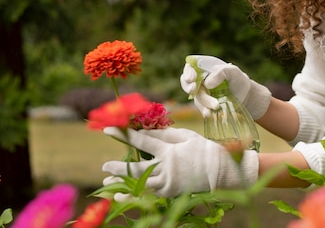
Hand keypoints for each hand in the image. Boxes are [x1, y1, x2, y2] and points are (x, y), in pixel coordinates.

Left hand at [101, 127, 258, 197]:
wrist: (221, 170)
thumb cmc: (203, 149)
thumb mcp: (185, 136)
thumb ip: (164, 134)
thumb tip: (145, 130)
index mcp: (169, 151)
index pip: (141, 141)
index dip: (124, 135)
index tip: (108, 130)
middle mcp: (166, 168)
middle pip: (136, 169)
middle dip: (118, 168)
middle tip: (104, 167)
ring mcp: (168, 183)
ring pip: (139, 185)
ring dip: (122, 184)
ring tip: (107, 183)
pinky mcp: (171, 192)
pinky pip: (149, 193)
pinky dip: (134, 194)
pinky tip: (122, 194)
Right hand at [180, 55, 271, 118]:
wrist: (245, 97)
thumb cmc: (239, 80)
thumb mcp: (233, 71)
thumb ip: (220, 72)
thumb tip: (207, 84)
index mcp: (205, 68)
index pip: (190, 67)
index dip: (188, 72)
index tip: (192, 79)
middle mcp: (200, 80)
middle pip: (187, 82)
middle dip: (188, 87)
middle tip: (194, 90)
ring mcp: (202, 92)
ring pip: (196, 97)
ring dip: (204, 101)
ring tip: (217, 105)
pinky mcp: (205, 104)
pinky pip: (201, 107)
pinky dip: (204, 110)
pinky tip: (209, 113)